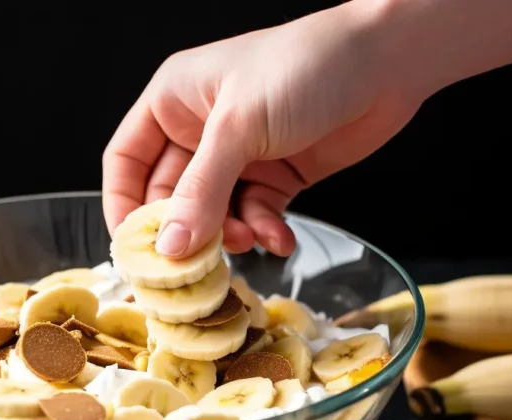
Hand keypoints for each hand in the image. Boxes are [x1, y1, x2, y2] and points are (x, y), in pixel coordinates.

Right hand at [102, 0, 423, 258]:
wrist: (387, 61)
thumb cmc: (304, 66)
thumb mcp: (238, 128)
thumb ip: (200, 192)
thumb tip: (169, 249)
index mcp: (173, 101)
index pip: (126, 162)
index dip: (123, 206)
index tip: (133, 251)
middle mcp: (200, 129)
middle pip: (169, 196)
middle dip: (183, 231)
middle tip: (191, 266)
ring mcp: (240, 155)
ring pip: (213, 214)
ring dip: (227, 235)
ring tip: (246, 241)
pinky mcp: (277, 175)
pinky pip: (255, 215)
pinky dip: (264, 230)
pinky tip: (280, 238)